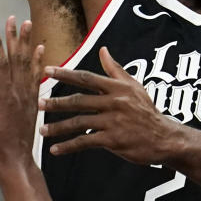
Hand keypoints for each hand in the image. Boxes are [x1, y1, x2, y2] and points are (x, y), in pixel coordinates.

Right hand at [0, 17, 44, 169]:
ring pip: (28, 64)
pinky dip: (38, 62)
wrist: (17, 161)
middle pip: (17, 59)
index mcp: (5, 97)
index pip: (1, 65)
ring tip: (28, 25)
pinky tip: (40, 50)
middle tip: (14, 18)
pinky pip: (36, 77)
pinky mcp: (33, 102)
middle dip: (15, 37)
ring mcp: (28, 97)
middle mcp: (19, 93)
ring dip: (27, 44)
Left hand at [41, 47, 176, 163]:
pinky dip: (68, 146)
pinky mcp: (113, 140)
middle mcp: (113, 102)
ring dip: (58, 127)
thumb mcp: (134, 86)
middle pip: (78, 100)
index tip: (46, 71)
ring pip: (79, 122)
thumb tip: (103, 50)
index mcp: (116, 87)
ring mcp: (113, 121)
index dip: (65, 74)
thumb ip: (115, 70)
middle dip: (56, 103)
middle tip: (37, 104)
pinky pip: (85, 142)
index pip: (86, 78)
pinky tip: (55, 149)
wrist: (164, 137)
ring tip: (42, 130)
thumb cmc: (146, 111)